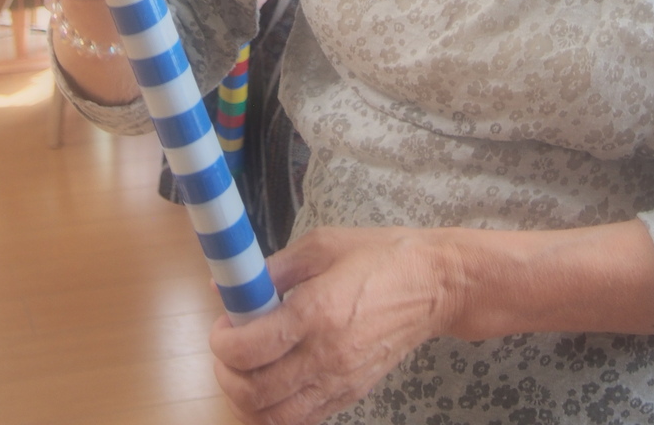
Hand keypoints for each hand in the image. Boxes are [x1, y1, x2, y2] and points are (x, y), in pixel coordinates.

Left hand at [209, 227, 450, 424]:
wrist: (432, 286)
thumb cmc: (377, 256)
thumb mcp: (321, 246)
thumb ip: (273, 269)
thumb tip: (228, 282)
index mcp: (317, 311)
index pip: (250, 347)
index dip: (222, 341)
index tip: (221, 325)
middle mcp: (326, 355)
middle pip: (255, 392)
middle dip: (226, 374)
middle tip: (226, 349)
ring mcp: (340, 381)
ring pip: (275, 418)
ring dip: (246, 400)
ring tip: (244, 370)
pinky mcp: (352, 395)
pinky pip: (302, 421)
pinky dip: (275, 413)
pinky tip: (271, 386)